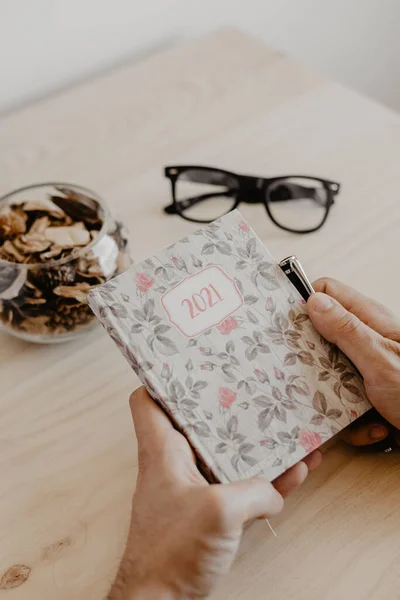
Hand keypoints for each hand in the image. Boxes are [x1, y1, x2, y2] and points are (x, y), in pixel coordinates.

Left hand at [108, 387, 321, 599]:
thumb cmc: (169, 552)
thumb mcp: (219, 511)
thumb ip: (254, 490)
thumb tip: (273, 490)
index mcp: (164, 451)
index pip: (147, 400)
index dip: (163, 378)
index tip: (189, 362)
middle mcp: (177, 464)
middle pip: (201, 421)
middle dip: (231, 407)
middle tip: (255, 387)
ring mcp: (196, 488)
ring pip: (230, 453)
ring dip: (259, 445)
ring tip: (291, 430)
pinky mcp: (212, 513)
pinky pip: (244, 486)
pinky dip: (267, 479)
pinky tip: (296, 472)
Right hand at [307, 278, 399, 445]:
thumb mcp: (380, 359)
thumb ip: (346, 330)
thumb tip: (312, 301)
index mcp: (368, 321)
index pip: (326, 293)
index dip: (304, 302)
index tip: (283, 322)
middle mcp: (364, 342)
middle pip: (318, 337)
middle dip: (311, 360)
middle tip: (309, 375)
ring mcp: (363, 370)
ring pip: (325, 376)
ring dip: (334, 400)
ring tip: (354, 412)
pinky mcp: (364, 396)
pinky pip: (341, 405)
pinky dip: (354, 422)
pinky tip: (375, 428)